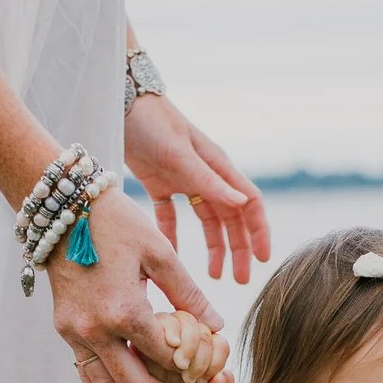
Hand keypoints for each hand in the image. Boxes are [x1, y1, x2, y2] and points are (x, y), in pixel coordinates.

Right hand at [48, 186, 218, 382]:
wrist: (61, 208)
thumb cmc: (115, 221)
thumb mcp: (159, 252)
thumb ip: (188, 293)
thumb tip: (217, 326)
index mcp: (127, 309)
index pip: (166, 356)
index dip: (192, 371)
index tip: (212, 379)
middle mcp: (98, 329)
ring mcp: (77, 333)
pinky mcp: (65, 331)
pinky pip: (82, 376)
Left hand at [124, 93, 271, 282]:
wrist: (120, 102)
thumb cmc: (153, 122)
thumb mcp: (180, 155)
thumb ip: (210, 182)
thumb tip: (243, 204)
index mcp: (218, 167)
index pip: (249, 203)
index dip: (259, 231)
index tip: (262, 259)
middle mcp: (206, 175)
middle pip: (231, 218)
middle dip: (238, 249)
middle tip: (239, 280)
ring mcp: (184, 179)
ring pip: (207, 220)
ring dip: (213, 247)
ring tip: (214, 276)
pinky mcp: (160, 182)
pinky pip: (172, 216)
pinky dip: (174, 235)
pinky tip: (173, 255)